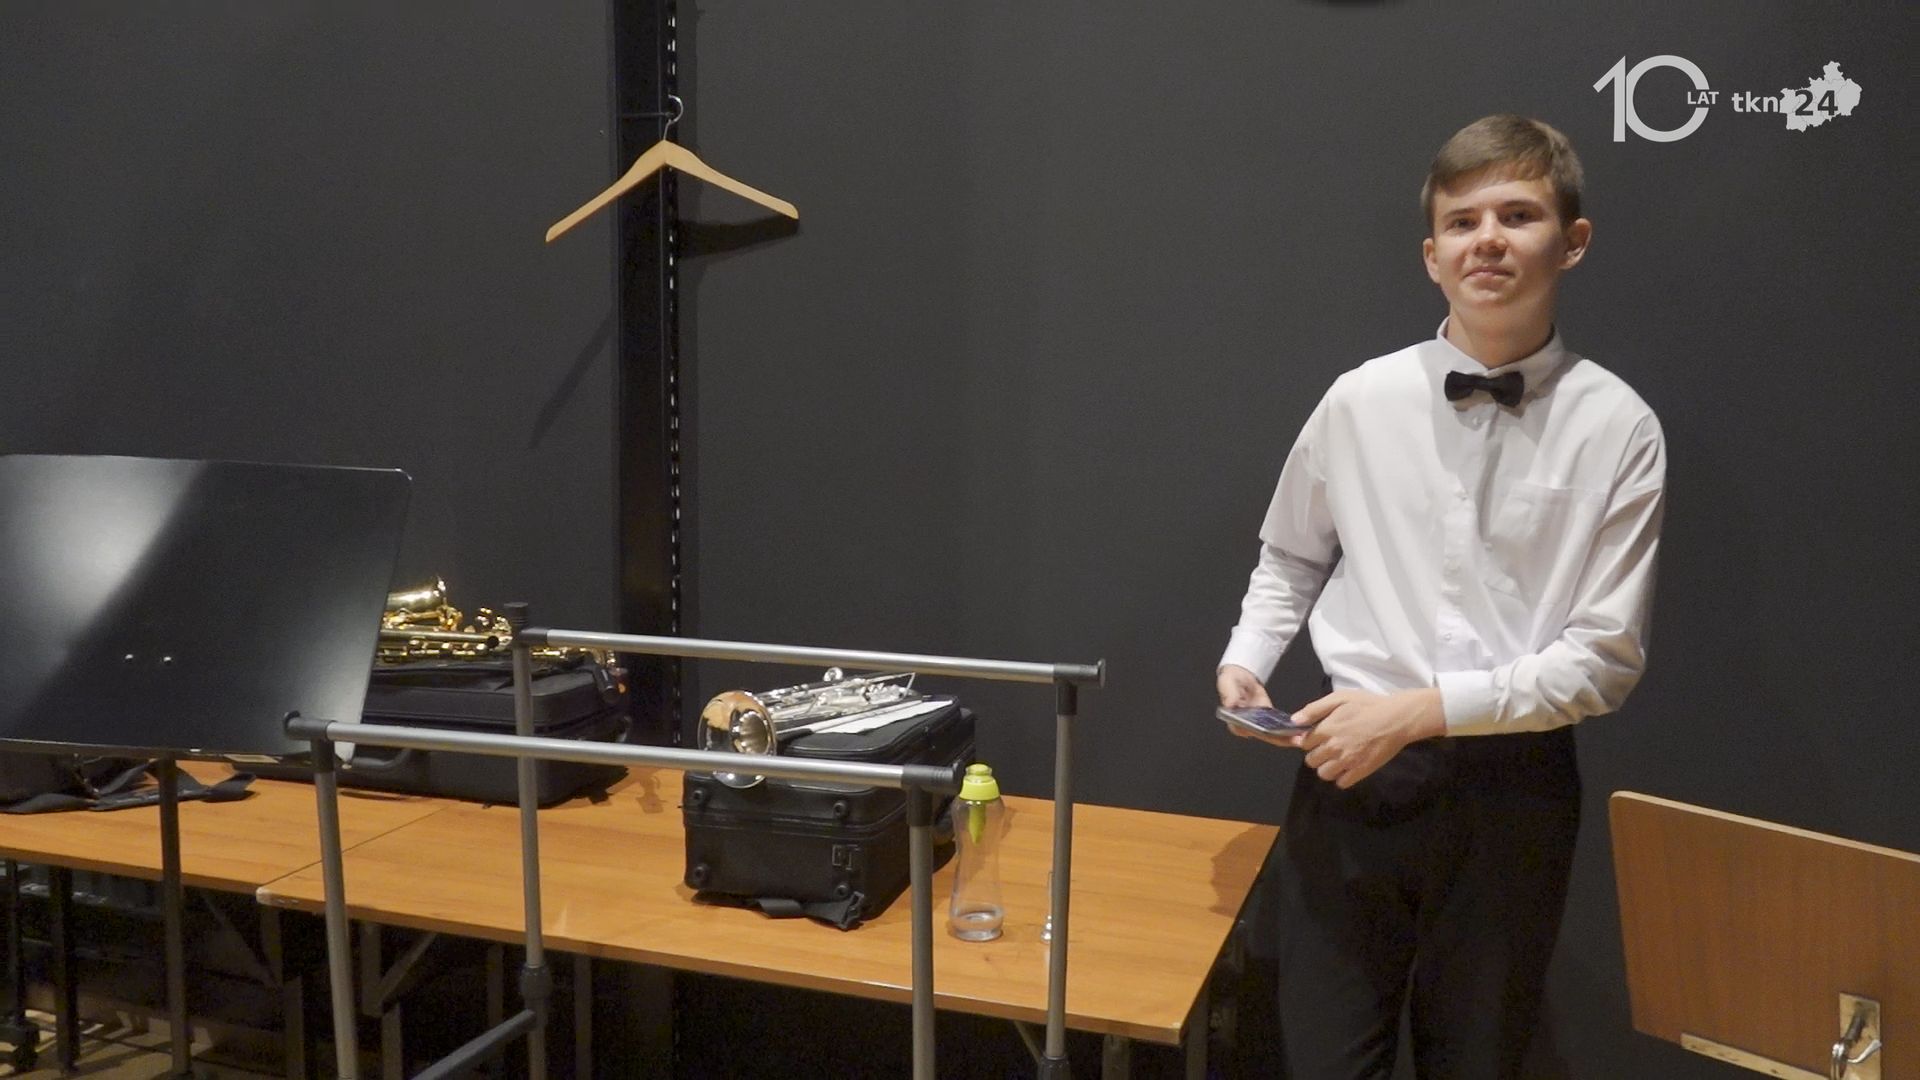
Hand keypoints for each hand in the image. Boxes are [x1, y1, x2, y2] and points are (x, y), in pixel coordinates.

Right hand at [1218, 666, 1297, 744]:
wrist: (1240, 675)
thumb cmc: (1231, 678)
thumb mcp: (1227, 682)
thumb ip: (1229, 693)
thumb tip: (1230, 704)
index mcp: (1232, 719)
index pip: (1245, 730)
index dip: (1259, 732)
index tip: (1273, 733)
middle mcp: (1245, 725)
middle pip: (1262, 735)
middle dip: (1279, 738)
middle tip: (1294, 739)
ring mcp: (1257, 723)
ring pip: (1272, 734)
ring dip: (1286, 736)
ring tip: (1300, 736)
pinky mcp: (1266, 720)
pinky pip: (1277, 727)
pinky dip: (1287, 729)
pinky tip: (1299, 729)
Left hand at [1296, 688, 1445, 787]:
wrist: (1396, 719)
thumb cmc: (1367, 705)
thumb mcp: (1339, 697)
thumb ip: (1314, 709)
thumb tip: (1294, 720)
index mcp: (1326, 729)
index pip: (1303, 743)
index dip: (1309, 740)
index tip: (1317, 738)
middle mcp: (1333, 747)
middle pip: (1311, 761)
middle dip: (1316, 755)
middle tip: (1328, 748)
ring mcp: (1347, 761)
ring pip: (1324, 774)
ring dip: (1327, 768)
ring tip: (1337, 759)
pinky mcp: (1360, 771)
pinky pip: (1341, 783)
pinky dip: (1342, 778)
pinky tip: (1348, 767)